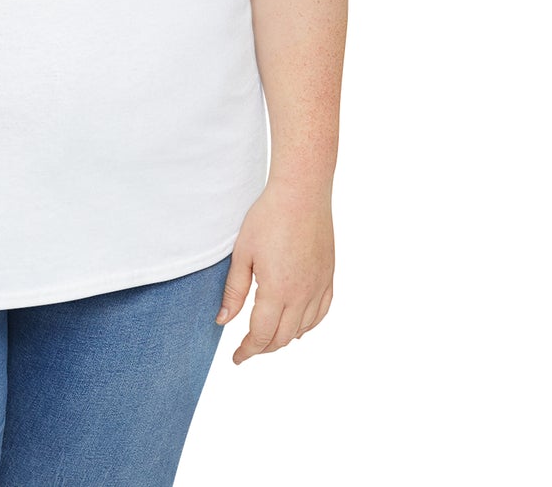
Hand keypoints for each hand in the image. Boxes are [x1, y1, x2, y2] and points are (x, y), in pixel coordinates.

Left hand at [215, 181, 334, 364]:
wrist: (301, 194)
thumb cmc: (268, 218)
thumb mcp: (242, 254)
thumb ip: (234, 291)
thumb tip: (223, 321)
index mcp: (277, 291)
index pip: (262, 335)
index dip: (248, 350)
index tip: (238, 357)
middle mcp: (302, 295)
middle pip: (283, 337)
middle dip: (264, 347)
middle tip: (248, 349)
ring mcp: (319, 287)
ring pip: (303, 328)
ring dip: (285, 338)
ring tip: (268, 337)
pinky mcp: (328, 277)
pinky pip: (322, 312)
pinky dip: (308, 325)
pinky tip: (298, 324)